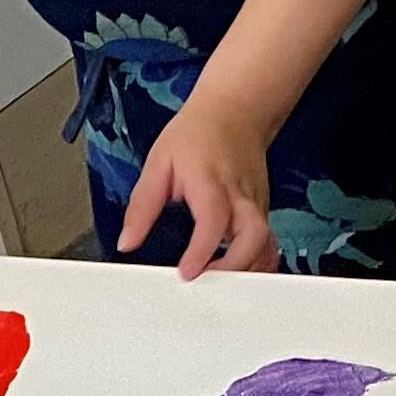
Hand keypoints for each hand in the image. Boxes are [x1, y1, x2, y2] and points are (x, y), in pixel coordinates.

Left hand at [123, 91, 276, 278]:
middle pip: (253, 236)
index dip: (202, 250)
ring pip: (266, 244)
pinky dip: (258, 263)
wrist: (235, 110)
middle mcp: (240, 195)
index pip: (214, 219)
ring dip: (248, 270)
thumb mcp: (159, 163)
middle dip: (235, 267)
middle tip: (208, 283)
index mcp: (211, 181)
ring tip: (222, 286)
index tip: (187, 272)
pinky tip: (240, 274)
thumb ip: (142, 206)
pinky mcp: (264, 210)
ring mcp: (257, 204)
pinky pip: (268, 242)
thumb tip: (127, 241)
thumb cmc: (198, 133)